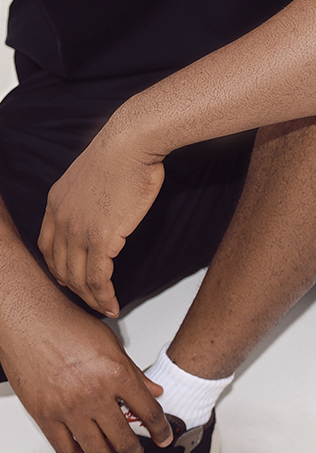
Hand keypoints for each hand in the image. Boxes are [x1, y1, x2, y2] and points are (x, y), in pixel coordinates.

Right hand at [1, 298, 170, 452]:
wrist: (30, 323)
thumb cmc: (67, 327)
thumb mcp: (112, 345)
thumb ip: (134, 372)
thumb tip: (153, 390)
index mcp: (117, 374)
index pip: (149, 411)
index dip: (161, 429)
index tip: (164, 437)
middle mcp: (94, 394)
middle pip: (124, 438)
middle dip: (135, 450)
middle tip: (137, 451)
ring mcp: (68, 408)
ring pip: (96, 449)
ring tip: (112, 450)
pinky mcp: (44, 415)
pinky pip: (64, 447)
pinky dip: (76, 452)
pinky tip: (82, 447)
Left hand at [38, 121, 164, 316]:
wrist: (130, 144)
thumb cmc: (124, 151)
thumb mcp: (95, 171)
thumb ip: (93, 191)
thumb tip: (107, 196)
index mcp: (55, 202)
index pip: (47, 245)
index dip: (57, 266)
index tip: (68, 278)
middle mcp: (60, 220)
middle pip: (60, 266)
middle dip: (73, 288)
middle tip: (87, 300)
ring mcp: (78, 231)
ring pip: (77, 278)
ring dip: (90, 298)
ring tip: (103, 308)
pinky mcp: (101, 239)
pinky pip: (98, 278)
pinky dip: (103, 296)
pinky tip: (111, 304)